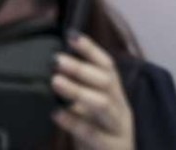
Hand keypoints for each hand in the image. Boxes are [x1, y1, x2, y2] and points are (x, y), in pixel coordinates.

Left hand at [52, 32, 133, 149]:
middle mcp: (120, 107)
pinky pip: (92, 132)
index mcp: (117, 96)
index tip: (72, 36)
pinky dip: (73, 121)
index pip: (108, 66)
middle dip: (81, 68)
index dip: (91, 50)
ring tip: (55, 82)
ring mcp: (117, 127)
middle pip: (106, 81)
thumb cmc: (100, 139)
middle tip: (56, 60)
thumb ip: (81, 95)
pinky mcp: (111, 146)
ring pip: (102, 103)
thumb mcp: (92, 113)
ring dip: (78, 90)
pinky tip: (56, 114)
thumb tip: (56, 72)